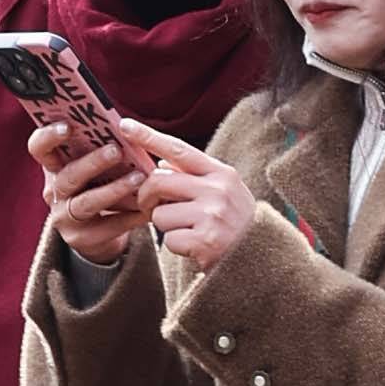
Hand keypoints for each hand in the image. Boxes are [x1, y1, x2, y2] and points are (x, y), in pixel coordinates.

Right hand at [24, 107, 146, 270]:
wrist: (95, 234)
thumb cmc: (97, 186)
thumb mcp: (91, 166)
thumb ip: (97, 148)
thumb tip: (123, 126)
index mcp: (54, 166)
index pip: (39, 148)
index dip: (48, 136)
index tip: (67, 126)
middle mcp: (54, 191)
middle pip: (68, 175)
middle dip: (92, 162)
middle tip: (116, 150)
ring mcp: (64, 217)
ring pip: (87, 202)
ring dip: (114, 189)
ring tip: (138, 178)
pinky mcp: (80, 239)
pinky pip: (108, 226)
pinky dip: (130, 216)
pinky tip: (148, 207)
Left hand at [132, 128, 266, 270]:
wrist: (260, 260)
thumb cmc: (235, 225)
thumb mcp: (223, 192)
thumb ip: (194, 177)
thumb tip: (161, 163)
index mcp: (222, 173)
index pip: (179, 149)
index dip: (149, 137)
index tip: (124, 125)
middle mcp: (218, 190)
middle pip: (159, 181)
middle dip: (147, 196)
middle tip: (150, 207)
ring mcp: (213, 215)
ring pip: (160, 214)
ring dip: (166, 226)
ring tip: (189, 231)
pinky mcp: (206, 241)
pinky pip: (168, 239)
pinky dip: (176, 246)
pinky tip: (195, 248)